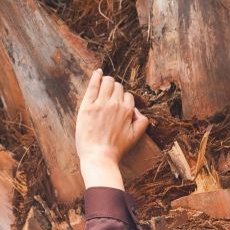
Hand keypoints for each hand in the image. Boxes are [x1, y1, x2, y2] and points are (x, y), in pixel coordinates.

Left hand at [75, 69, 148, 185]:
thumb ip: (142, 121)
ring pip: (107, 83)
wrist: (98, 157)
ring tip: (103, 84)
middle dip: (115, 90)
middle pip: (118, 87)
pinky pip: (93, 85)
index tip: (117, 106)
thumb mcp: (136, 136)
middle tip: (109, 97)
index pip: (127, 96)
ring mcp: (100, 104)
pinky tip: (97, 72)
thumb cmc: (116, 149)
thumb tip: (136, 110)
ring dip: (107, 82)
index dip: (122, 100)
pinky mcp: (87, 107)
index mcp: (127, 110)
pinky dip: (96, 76)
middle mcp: (115, 104)